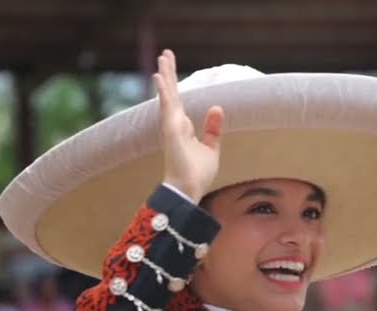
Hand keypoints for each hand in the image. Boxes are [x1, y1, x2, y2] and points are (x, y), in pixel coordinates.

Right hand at [154, 49, 223, 201]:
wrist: (189, 190)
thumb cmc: (197, 174)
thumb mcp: (211, 148)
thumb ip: (213, 129)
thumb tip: (217, 107)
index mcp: (183, 128)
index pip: (178, 101)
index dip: (174, 85)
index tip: (169, 71)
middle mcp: (174, 124)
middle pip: (171, 94)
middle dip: (169, 74)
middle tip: (166, 54)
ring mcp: (171, 126)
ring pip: (168, 95)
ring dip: (166, 75)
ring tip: (163, 56)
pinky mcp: (171, 130)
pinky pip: (167, 106)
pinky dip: (164, 91)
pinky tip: (160, 76)